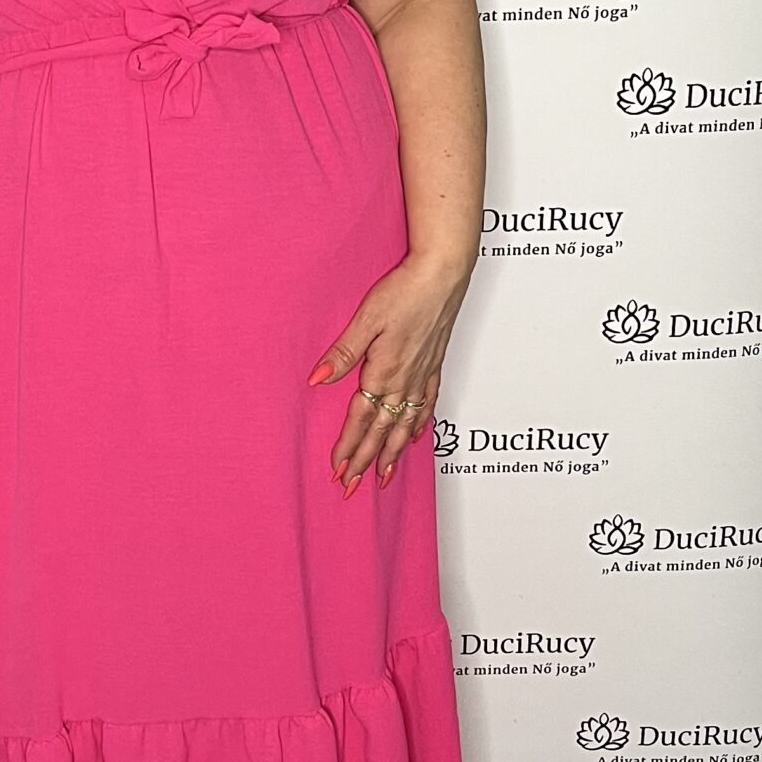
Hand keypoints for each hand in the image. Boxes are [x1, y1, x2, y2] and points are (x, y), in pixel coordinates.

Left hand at [308, 253, 469, 491]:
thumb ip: (342, 353)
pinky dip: (419, 425)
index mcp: (384, 371)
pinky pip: (426, 405)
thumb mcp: (365, 319)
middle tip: (353, 487)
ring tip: (384, 476)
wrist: (443, 274)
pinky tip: (414, 436)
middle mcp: (404, 380)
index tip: (338, 470)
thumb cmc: (404, 291)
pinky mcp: (434, 364)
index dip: (349, 447)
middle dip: (366, 461)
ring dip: (392, 453)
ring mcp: (422, 375)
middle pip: (382, 430)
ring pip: (405, 425)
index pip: (361, 420)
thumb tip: (317, 380)